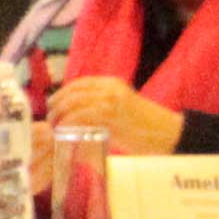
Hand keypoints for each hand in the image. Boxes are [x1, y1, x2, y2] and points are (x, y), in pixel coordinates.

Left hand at [41, 81, 184, 156]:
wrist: (169, 135)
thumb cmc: (146, 129)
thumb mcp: (121, 111)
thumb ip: (102, 109)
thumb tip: (77, 117)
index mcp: (112, 84)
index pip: (78, 84)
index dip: (62, 94)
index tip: (53, 106)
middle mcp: (109, 88)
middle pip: (72, 92)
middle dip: (56, 105)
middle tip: (50, 119)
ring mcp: (109, 100)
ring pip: (72, 103)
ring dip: (58, 115)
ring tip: (54, 127)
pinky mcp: (110, 114)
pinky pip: (80, 116)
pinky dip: (67, 124)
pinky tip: (63, 132)